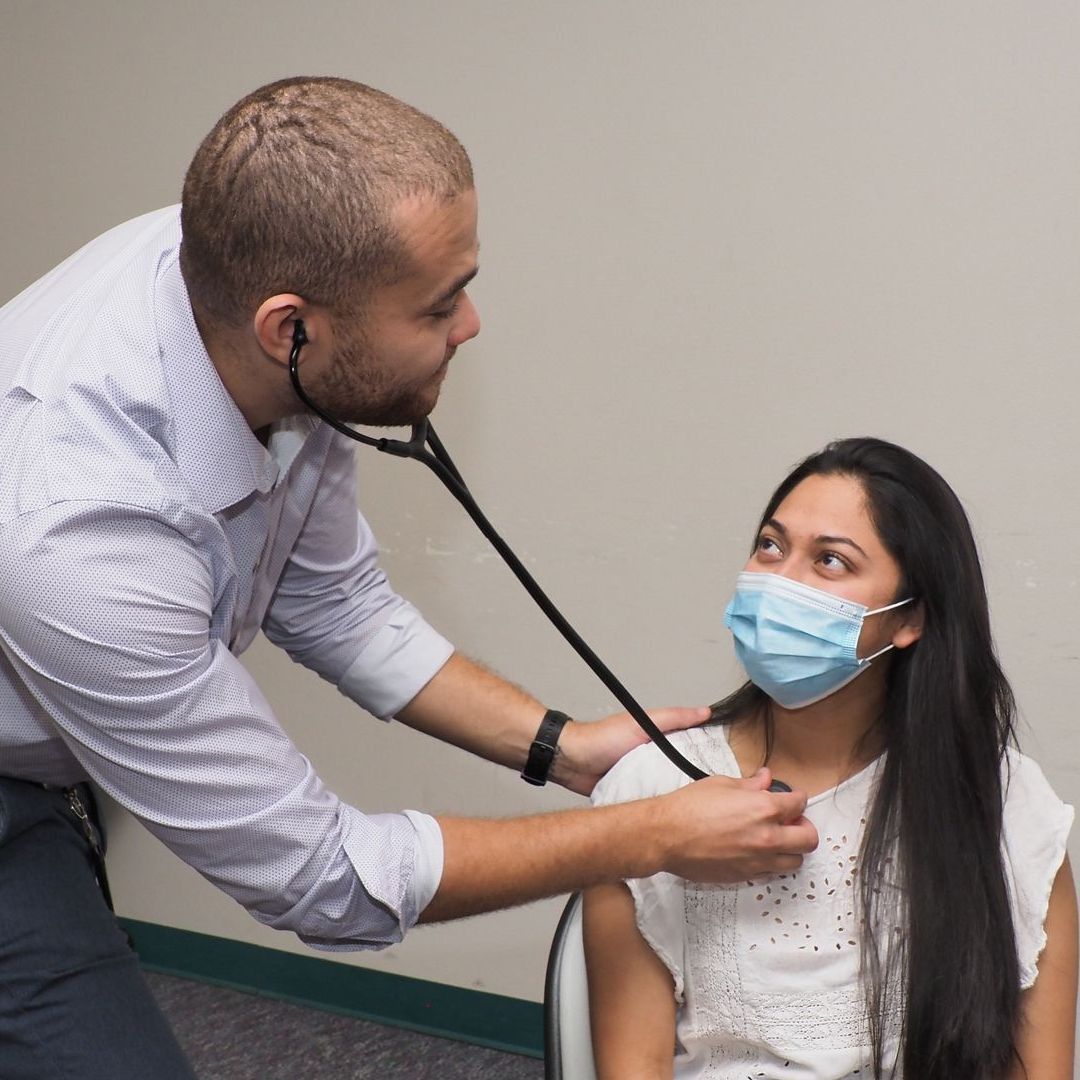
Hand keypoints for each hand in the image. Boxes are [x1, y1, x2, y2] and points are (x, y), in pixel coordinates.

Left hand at [552, 706, 711, 795]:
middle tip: (713, 795)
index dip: (706, 756)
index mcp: (657, 739)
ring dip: (677, 795)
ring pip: (668, 787)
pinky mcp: (631, 793)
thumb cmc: (602, 737)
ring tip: (697, 808)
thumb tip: (704, 711)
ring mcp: (642, 777)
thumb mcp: (641, 723)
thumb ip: (672, 718)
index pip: (689, 746)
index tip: (725, 767)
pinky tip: (672, 815)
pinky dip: (658, 806)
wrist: (570, 762)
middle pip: (681, 770)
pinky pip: (650, 801)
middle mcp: (652, 758)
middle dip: (695, 781)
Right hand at [653, 768, 818, 882]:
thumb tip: (764, 780)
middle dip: (804, 826)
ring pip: (796, 861)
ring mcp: (758, 861)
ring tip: (777, 838)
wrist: (666, 835)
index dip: (796, 798)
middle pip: (809, 839)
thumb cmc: (688, 809)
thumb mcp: (722, 784)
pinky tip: (758, 851)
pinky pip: (772, 873)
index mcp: (764, 809)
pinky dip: (772, 862)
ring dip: (791, 848)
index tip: (792, 798)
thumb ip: (750, 784)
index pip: (799, 803)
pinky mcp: (746, 876)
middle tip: (792, 821)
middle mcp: (767, 837)